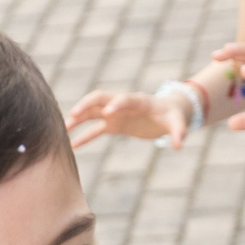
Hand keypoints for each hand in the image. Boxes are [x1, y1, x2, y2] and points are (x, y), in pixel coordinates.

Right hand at [65, 85, 195, 149]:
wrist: (169, 113)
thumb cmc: (174, 116)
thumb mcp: (178, 123)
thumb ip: (178, 132)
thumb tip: (179, 145)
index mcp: (139, 101)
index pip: (125, 98)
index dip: (117, 103)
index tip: (108, 112)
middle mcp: (124, 104)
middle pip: (101, 98)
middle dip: (87, 104)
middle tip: (73, 115)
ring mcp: (117, 113)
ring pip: (94, 112)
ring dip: (79, 118)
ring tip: (64, 129)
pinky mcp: (114, 124)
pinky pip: (96, 129)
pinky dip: (85, 136)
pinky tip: (73, 145)